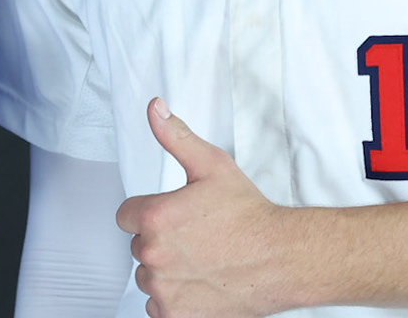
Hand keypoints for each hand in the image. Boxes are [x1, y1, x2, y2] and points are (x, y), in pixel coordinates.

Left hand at [115, 99, 292, 317]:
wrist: (282, 258)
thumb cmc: (250, 215)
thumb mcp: (212, 166)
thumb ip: (175, 136)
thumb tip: (154, 109)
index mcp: (155, 217)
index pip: (125, 216)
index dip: (149, 213)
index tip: (173, 216)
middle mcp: (153, 255)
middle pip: (139, 247)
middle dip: (161, 242)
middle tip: (196, 237)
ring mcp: (164, 289)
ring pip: (149, 278)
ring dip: (167, 272)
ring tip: (201, 261)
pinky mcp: (176, 316)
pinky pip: (158, 308)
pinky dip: (175, 300)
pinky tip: (200, 284)